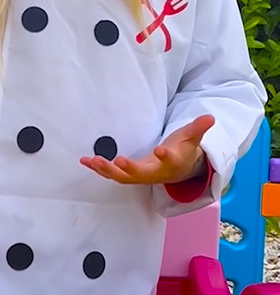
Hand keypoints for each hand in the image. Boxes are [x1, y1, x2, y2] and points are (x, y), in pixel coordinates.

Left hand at [79, 114, 214, 184]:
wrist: (178, 170)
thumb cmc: (183, 150)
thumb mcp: (191, 138)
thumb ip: (198, 128)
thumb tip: (210, 117)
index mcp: (172, 162)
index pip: (170, 160)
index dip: (166, 156)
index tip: (161, 150)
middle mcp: (155, 172)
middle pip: (141, 174)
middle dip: (129, 169)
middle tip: (117, 162)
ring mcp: (141, 175)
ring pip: (123, 177)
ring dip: (107, 170)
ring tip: (93, 161)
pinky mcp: (129, 174)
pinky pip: (113, 174)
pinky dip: (99, 169)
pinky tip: (85, 160)